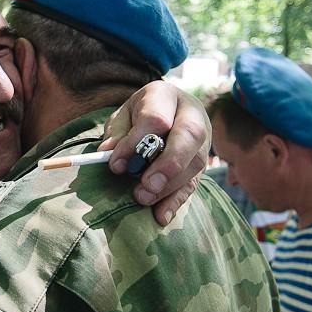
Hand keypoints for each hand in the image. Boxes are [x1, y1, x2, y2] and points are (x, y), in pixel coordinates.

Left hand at [100, 81, 209, 225]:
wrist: (165, 110)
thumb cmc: (138, 114)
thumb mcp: (123, 117)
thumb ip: (117, 133)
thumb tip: (109, 154)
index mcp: (166, 96)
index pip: (156, 118)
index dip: (136, 143)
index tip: (116, 166)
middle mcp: (191, 114)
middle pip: (190, 135)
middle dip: (168, 164)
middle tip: (145, 187)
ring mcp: (203, 138)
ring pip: (196, 161)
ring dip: (170, 185)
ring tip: (143, 199)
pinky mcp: (202, 161)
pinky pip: (195, 182)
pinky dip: (177, 201)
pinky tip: (161, 216)